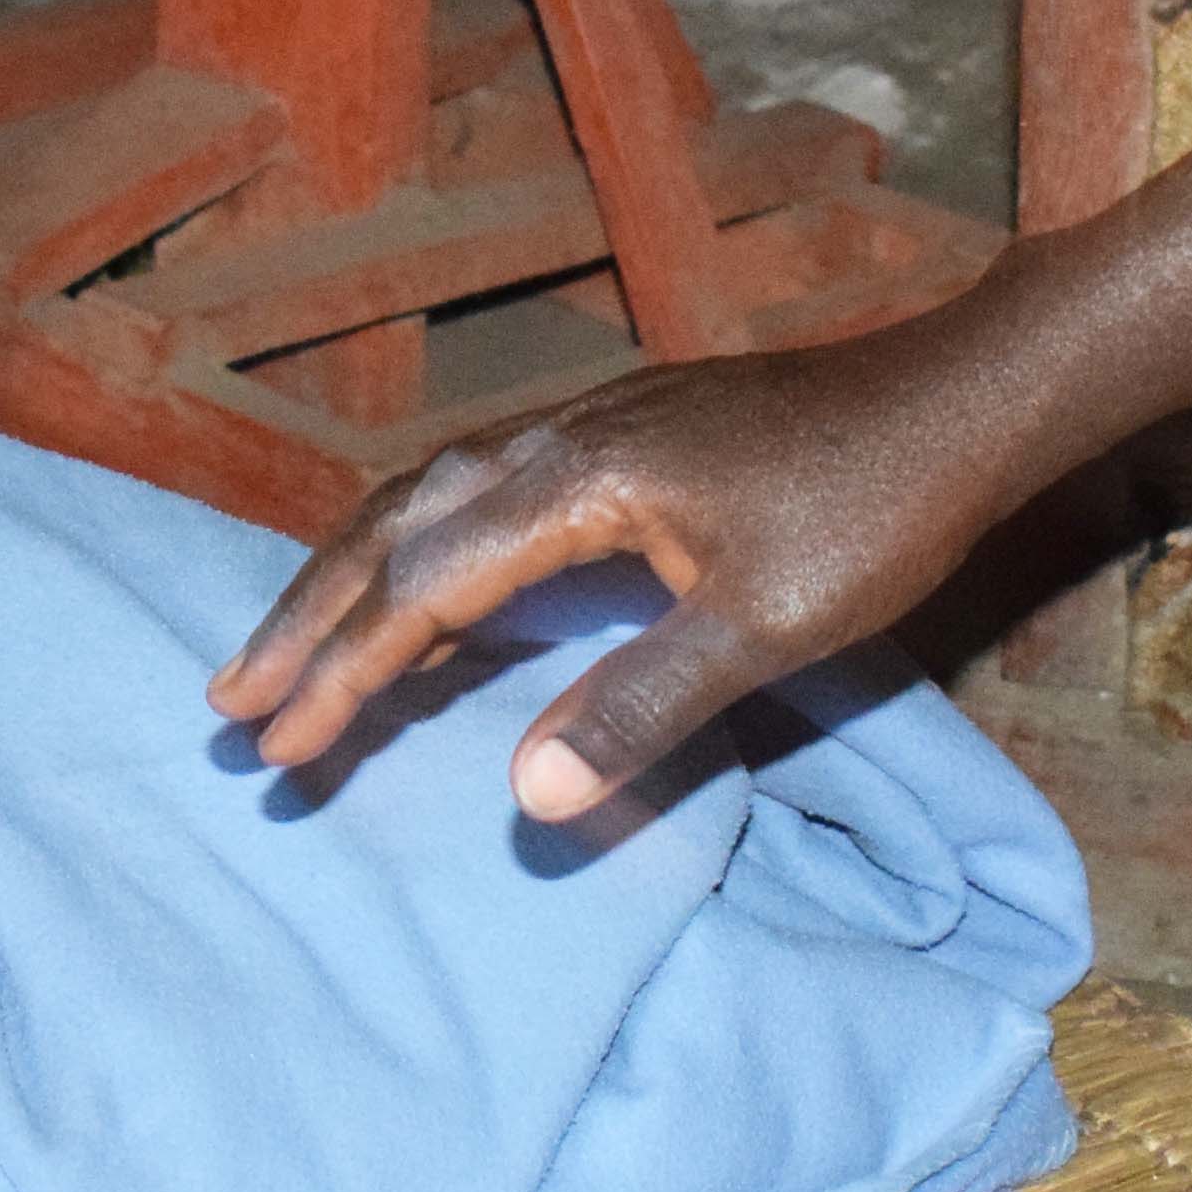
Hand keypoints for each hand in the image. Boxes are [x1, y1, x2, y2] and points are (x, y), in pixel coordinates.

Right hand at [211, 300, 1053, 818]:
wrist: (960, 398)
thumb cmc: (876, 512)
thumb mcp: (770, 625)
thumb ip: (644, 704)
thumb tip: (526, 793)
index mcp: (581, 481)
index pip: (427, 586)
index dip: (349, 672)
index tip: (284, 746)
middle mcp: (561, 439)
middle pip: (394, 527)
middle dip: (307, 620)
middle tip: (231, 704)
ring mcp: (589, 427)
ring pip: (427, 498)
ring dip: (347, 575)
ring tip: (286, 648)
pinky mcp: (622, 435)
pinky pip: (476, 489)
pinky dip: (415, 543)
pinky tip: (415, 582)